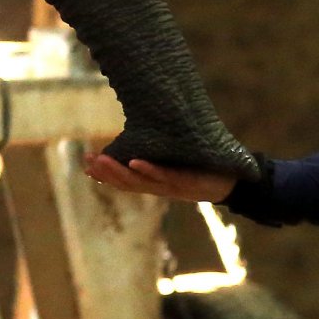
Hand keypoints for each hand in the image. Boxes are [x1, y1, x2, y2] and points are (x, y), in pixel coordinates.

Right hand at [83, 152, 236, 202]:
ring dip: (119, 172)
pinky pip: (164, 177)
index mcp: (154, 181)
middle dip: (105, 172)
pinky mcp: (186, 182)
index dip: (104, 174)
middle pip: (126, 182)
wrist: (232, 182)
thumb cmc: (202, 169)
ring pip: (140, 181)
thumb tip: (144, 133)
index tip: (86, 164)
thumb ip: (160, 152)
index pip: (124, 179)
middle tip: (87, 161)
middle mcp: (159, 186)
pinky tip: (135, 161)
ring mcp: (171, 185)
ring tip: (102, 160)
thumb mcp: (177, 160)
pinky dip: (148, 170)